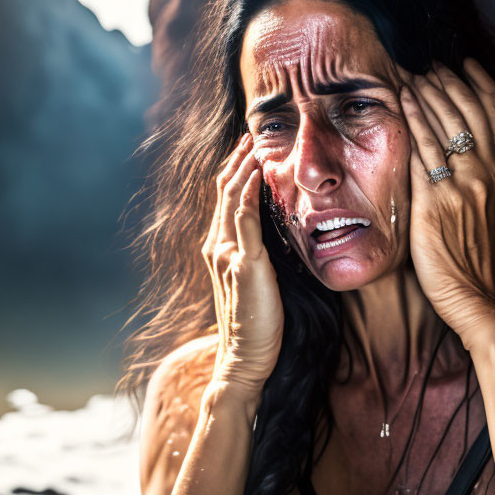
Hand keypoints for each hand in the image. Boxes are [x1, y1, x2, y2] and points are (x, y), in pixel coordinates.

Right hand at [201, 133, 283, 399]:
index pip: (224, 202)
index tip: (248, 152)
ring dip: (242, 168)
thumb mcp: (258, 281)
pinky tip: (257, 174)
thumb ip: (260, 256)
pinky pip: (243, 218)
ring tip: (253, 145)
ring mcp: (226, 254)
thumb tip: (277, 233)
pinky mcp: (243, 263)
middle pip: (223, 192)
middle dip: (236, 162)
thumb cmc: (259, 324)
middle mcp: (216, 247)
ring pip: (230, 198)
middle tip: (250, 137)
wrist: (245, 357)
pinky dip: (248, 191)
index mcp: (219, 250)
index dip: (234, 174)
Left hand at [396, 58, 494, 346]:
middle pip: (471, 110)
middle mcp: (491, 174)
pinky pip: (424, 149)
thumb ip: (484, 179)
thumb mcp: (494, 211)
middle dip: (448, 81)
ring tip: (412, 75)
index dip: (480, 83)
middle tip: (429, 65)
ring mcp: (465, 186)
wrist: (478, 300)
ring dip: (429, 92)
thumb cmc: (478, 259)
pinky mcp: (437, 201)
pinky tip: (404, 101)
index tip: (464, 65)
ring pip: (447, 123)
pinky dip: (414, 119)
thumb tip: (464, 151)